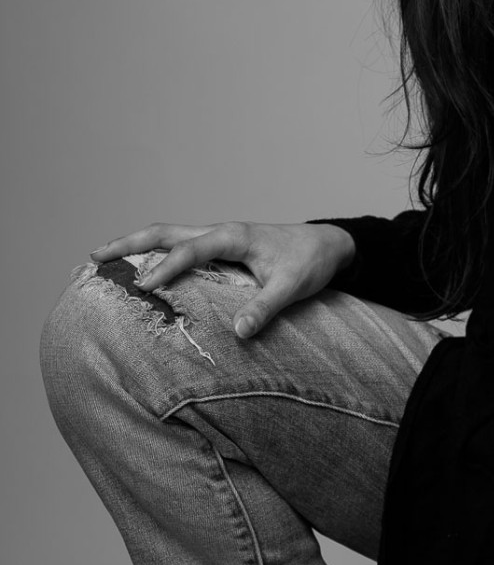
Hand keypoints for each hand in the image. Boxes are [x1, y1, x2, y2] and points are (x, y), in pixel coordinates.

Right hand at [88, 221, 355, 338]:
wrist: (328, 244)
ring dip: (137, 246)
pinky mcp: (221, 249)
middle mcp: (220, 232)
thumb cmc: (310, 261)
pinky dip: (155, 254)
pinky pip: (181, 247)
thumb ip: (266, 307)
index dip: (166, 267)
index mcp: (234, 237)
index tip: (143, 286)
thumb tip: (240, 332)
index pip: (192, 249)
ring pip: (169, 236)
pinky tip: (142, 271)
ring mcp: (218, 239)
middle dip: (129, 243)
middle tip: (94, 256)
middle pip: (166, 232)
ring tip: (103, 261)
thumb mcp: (292, 286)